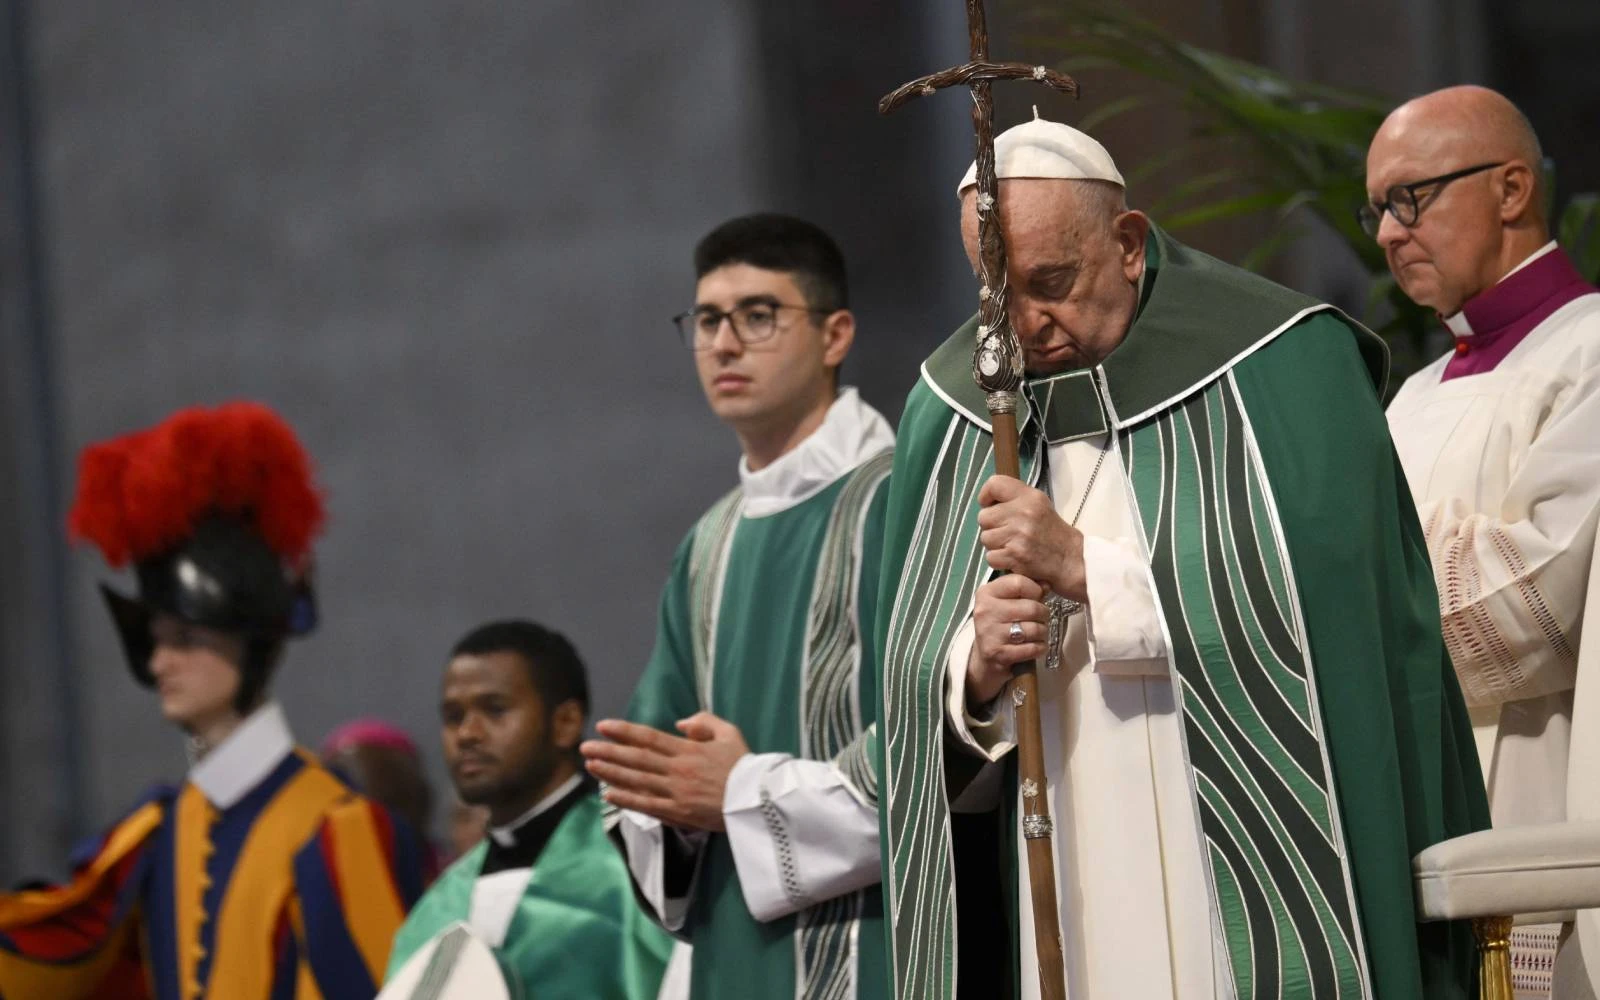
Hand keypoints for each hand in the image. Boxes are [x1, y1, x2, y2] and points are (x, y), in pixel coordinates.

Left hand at [580, 712, 749, 831]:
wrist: (759, 800)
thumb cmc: (744, 765)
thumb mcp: (730, 733)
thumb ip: (705, 723)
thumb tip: (680, 724)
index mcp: (688, 750)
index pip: (649, 738)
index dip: (624, 731)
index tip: (604, 726)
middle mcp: (678, 770)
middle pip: (636, 759)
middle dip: (608, 752)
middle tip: (585, 747)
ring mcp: (676, 793)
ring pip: (637, 781)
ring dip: (611, 773)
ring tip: (590, 765)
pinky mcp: (678, 813)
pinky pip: (648, 806)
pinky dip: (627, 799)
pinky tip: (609, 793)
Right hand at [966, 574, 1048, 705]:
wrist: (985, 658)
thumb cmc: (1000, 625)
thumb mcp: (1007, 602)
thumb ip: (1027, 590)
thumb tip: (1047, 584)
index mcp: (986, 593)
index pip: (1019, 583)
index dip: (1035, 590)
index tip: (1036, 598)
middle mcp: (985, 611)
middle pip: (1031, 607)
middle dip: (1043, 614)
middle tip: (1040, 619)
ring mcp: (990, 633)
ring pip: (1035, 628)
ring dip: (1043, 632)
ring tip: (1037, 633)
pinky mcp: (998, 653)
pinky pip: (1033, 648)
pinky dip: (1040, 648)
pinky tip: (1034, 646)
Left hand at [976, 475, 1086, 601]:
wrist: (1071, 560)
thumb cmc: (1051, 532)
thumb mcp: (1039, 505)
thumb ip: (1015, 499)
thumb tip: (986, 502)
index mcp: (1029, 497)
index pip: (995, 484)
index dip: (986, 495)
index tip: (989, 505)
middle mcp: (1023, 512)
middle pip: (984, 516)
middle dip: (992, 527)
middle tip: (1008, 533)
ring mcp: (1019, 534)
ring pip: (985, 538)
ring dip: (996, 545)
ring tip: (1013, 546)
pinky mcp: (1015, 555)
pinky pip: (990, 557)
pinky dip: (1000, 561)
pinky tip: (1014, 558)